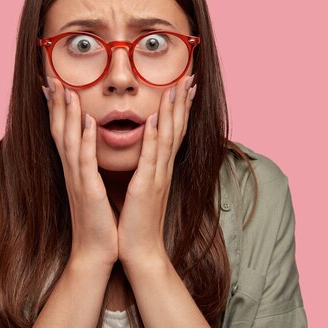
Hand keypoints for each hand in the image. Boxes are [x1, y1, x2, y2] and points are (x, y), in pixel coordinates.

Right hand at [43, 77, 118, 267]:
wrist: (96, 252)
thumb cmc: (98, 221)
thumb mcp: (92, 188)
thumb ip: (89, 168)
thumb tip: (91, 150)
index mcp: (74, 169)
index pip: (62, 132)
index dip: (57, 108)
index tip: (54, 85)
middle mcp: (71, 171)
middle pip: (59, 130)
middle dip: (56, 103)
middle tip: (52, 77)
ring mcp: (77, 180)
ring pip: (68, 140)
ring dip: (66, 114)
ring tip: (66, 90)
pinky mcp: (88, 191)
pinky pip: (85, 162)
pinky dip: (84, 141)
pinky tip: (86, 122)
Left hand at [117, 74, 196, 266]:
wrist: (140, 250)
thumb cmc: (138, 220)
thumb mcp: (143, 188)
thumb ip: (146, 168)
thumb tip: (145, 150)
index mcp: (161, 168)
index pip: (174, 132)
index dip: (180, 108)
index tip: (184, 85)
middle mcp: (163, 169)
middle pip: (177, 128)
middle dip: (182, 101)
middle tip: (189, 76)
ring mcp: (157, 177)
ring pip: (168, 137)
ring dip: (173, 110)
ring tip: (177, 86)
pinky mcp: (146, 187)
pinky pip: (151, 157)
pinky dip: (155, 137)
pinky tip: (156, 118)